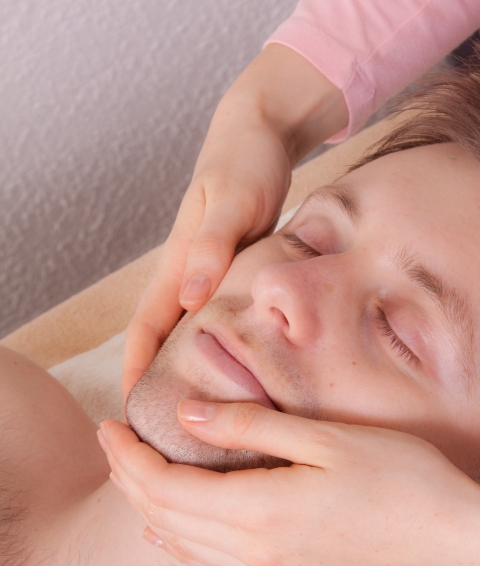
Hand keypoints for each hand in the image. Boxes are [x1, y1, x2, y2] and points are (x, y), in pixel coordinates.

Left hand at [99, 401, 479, 565]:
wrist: (456, 542)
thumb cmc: (403, 478)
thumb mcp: (328, 439)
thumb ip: (252, 427)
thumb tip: (186, 412)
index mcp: (261, 512)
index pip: (166, 487)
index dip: (129, 458)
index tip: (110, 424)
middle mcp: (255, 556)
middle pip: (166, 519)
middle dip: (128, 481)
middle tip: (110, 443)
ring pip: (184, 547)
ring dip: (148, 511)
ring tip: (130, 477)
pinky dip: (180, 544)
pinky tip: (169, 532)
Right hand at [122, 45, 347, 397]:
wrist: (261, 132)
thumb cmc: (246, 163)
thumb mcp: (233, 202)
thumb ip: (211, 247)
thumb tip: (189, 299)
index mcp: (179, 266)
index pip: (146, 332)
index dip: (136, 375)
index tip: (133, 419)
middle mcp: (187, 276)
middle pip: (160, 341)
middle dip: (155, 384)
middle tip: (161, 434)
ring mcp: (207, 274)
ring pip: (187, 334)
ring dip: (184, 371)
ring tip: (195, 413)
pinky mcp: (229, 271)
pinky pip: (215, 319)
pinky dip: (214, 348)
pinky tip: (234, 370)